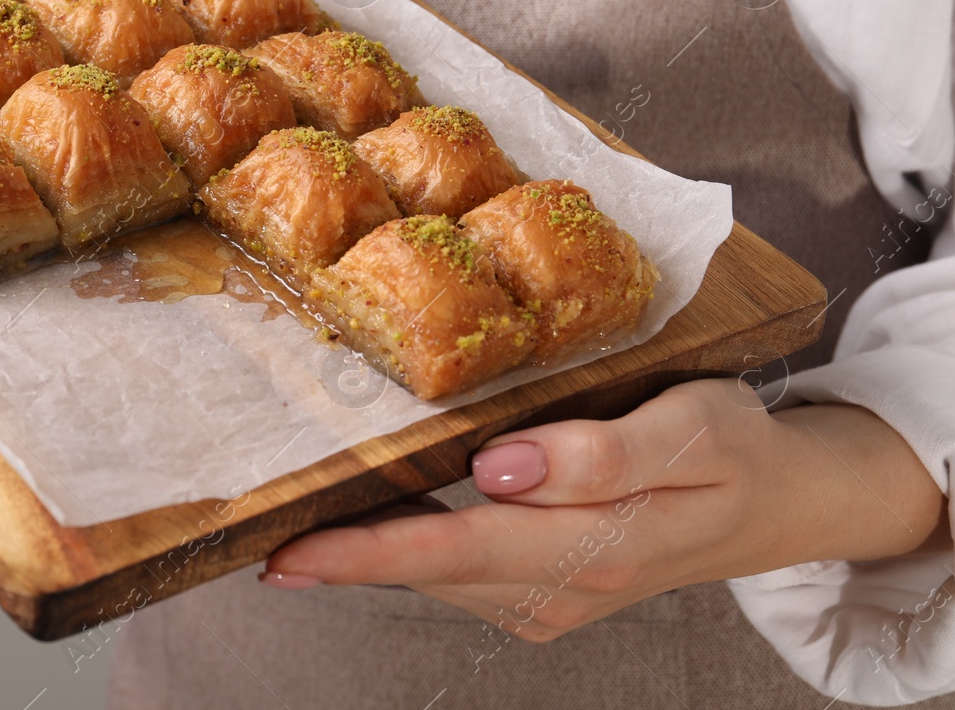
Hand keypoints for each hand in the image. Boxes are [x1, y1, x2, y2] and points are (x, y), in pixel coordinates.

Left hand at [261, 378, 946, 641]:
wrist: (774, 500)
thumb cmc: (730, 450)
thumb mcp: (687, 432)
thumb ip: (595, 455)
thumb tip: (499, 468)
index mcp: (588, 548)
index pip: (450, 551)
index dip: (362, 554)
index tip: (285, 555)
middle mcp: (554, 587)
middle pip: (425, 568)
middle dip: (338, 555)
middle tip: (252, 531)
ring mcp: (545, 595)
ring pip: (434, 572)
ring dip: (364, 551)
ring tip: (291, 520)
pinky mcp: (537, 584)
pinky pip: (455, 567)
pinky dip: (404, 546)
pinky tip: (366, 520)